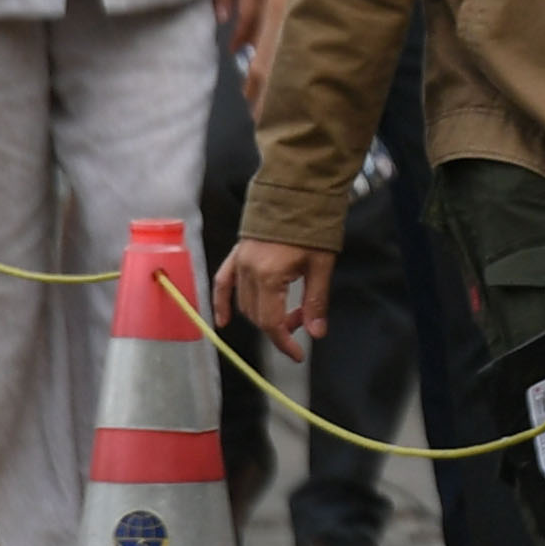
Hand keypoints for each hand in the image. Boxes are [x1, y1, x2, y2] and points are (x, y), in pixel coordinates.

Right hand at [215, 237, 338, 356]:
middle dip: (280, 327)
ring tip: (289, 310)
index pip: (271, 322)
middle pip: (258, 315)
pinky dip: (222, 301)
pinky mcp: (237, 253)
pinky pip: (223, 282)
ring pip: (244, 303)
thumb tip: (316, 333)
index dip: (284, 343)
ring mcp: (240, 262)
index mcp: (270, 276)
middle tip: (303, 320)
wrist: (298, 191)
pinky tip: (223, 320)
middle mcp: (249, 271)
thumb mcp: (321, 265)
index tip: (298, 354)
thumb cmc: (313, 226)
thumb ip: (316, 301)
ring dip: (264, 314)